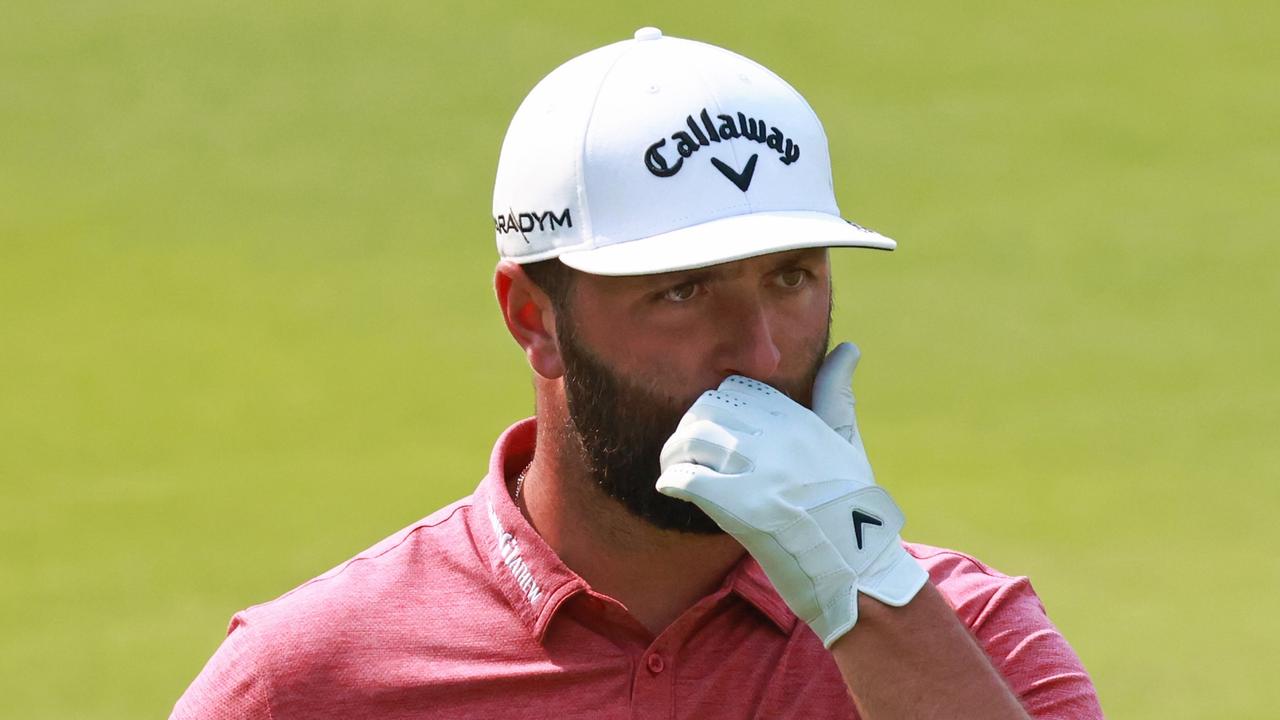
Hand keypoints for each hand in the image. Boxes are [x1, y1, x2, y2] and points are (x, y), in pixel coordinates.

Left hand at [656, 342, 926, 646]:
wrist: (859, 569)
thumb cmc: (852, 508)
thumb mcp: (848, 442)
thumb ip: (837, 393)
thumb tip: (849, 346)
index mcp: (800, 419)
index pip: (736, 390)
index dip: (714, 408)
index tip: (711, 431)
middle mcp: (780, 438)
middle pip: (707, 409)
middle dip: (688, 429)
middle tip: (683, 452)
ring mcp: (763, 472)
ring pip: (693, 440)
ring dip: (674, 455)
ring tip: (673, 470)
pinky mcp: (746, 509)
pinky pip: (690, 479)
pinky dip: (673, 481)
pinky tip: (672, 489)